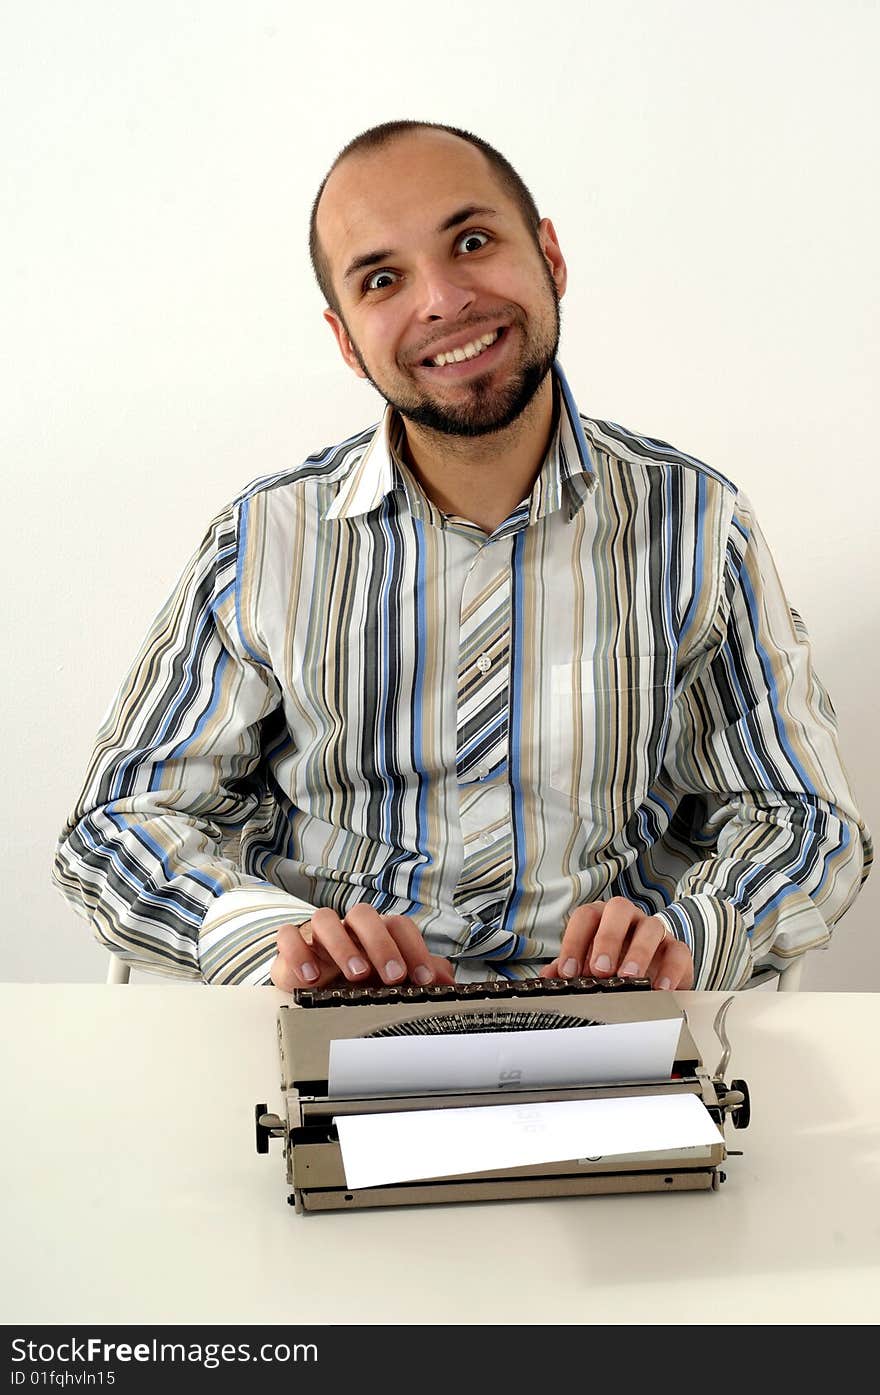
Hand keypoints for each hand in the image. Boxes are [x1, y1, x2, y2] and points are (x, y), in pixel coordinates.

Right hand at [270, 903, 456, 991]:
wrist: (317, 988)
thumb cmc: (361, 980)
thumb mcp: (392, 980)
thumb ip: (422, 976)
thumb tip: (451, 984)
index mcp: (376, 931)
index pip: (399, 925)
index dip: (414, 949)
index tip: (423, 979)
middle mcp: (348, 927)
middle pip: (363, 914)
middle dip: (381, 944)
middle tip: (393, 977)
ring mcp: (318, 934)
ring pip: (324, 918)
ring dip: (342, 945)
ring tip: (356, 974)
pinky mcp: (292, 946)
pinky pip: (288, 936)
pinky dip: (298, 952)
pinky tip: (311, 978)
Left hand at [538, 898, 693, 990]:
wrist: (650, 972)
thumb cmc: (613, 964)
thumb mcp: (587, 965)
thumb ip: (567, 969)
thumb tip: (546, 980)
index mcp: (601, 917)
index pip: (585, 917)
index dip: (574, 942)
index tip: (568, 972)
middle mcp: (627, 918)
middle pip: (618, 910)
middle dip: (607, 939)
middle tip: (600, 970)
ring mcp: (654, 930)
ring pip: (651, 928)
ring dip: (639, 953)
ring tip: (629, 978)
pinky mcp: (677, 949)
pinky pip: (678, 952)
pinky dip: (670, 971)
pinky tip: (660, 989)